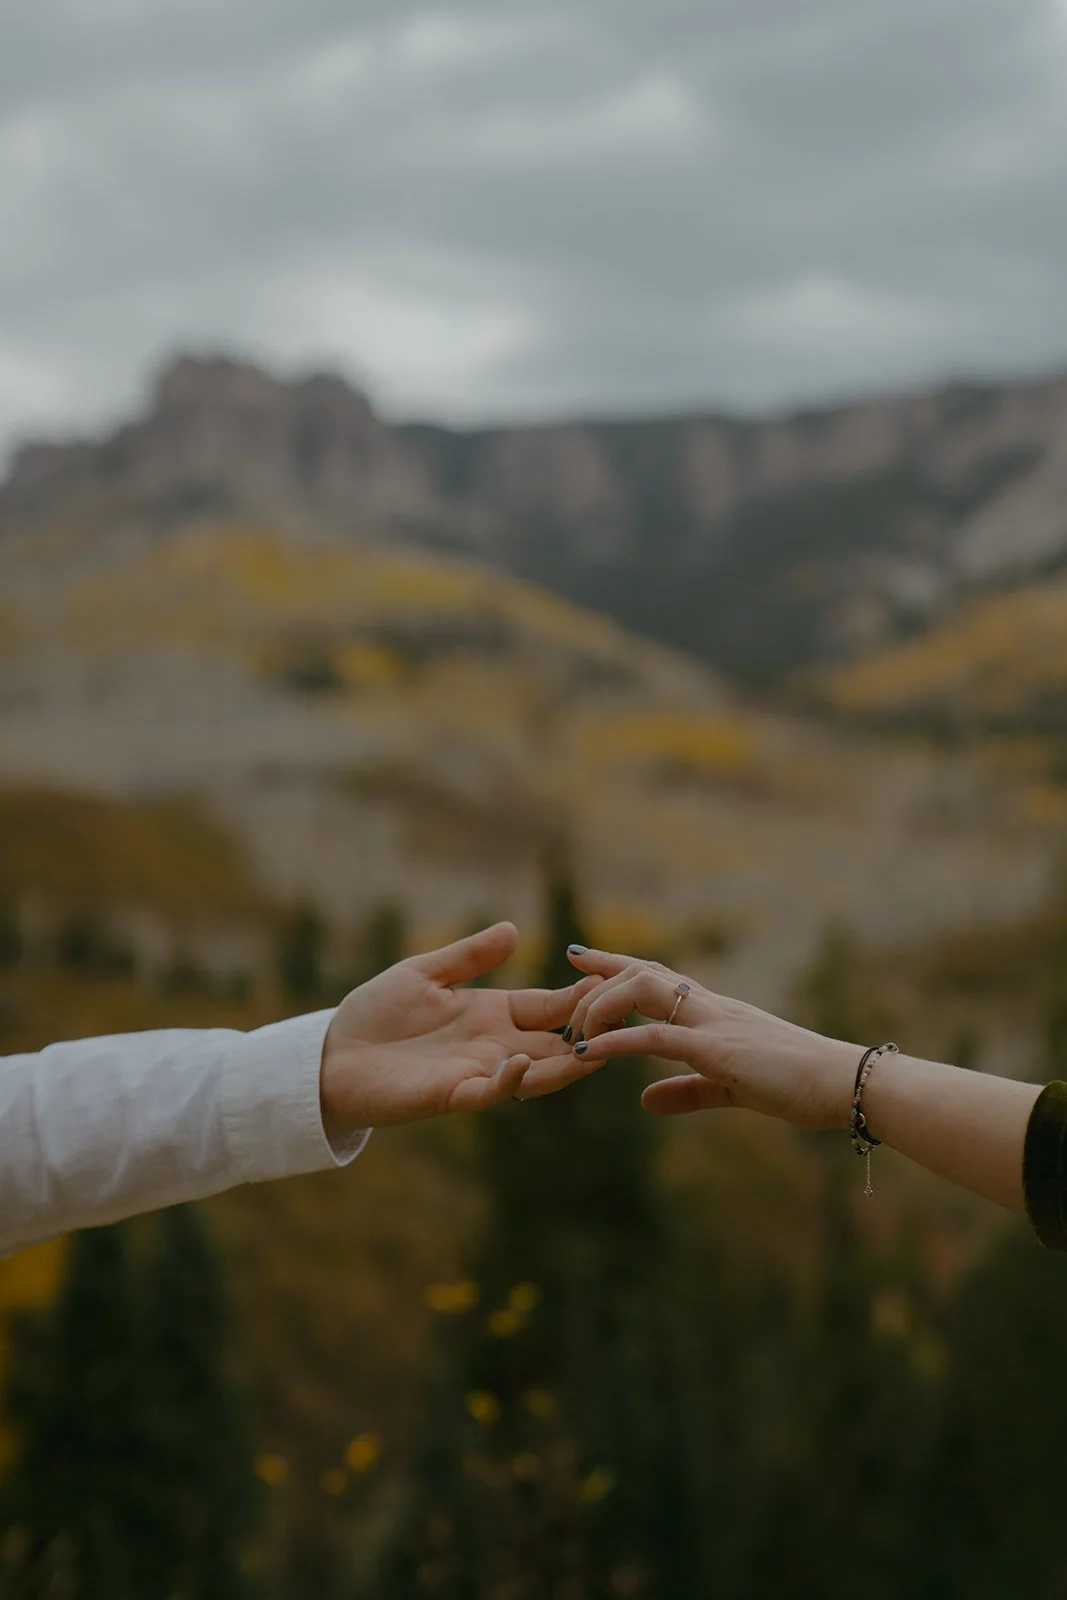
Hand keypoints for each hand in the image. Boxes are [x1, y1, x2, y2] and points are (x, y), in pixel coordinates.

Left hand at [319, 922, 602, 1133]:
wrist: (332, 1057)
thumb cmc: (374, 1014)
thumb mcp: (424, 973)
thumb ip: (469, 956)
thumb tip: (513, 929)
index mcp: (492, 1013)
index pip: (549, 1007)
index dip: (581, 998)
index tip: (616, 984)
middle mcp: (493, 1044)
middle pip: (556, 1044)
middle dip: (589, 1035)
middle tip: (625, 1024)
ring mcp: (477, 1071)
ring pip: (536, 1073)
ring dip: (563, 1065)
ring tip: (591, 1051)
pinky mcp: (451, 1094)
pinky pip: (489, 1091)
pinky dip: (509, 1079)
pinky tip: (521, 1061)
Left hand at [563, 947, 863, 1130]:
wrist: (844, 1083)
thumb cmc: (799, 1085)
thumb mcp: (732, 1089)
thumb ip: (687, 1091)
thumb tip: (645, 1100)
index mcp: (714, 1013)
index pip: (656, 975)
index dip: (614, 963)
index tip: (578, 955)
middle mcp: (711, 1007)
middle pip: (642, 972)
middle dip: (598, 980)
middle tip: (567, 1008)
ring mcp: (714, 1023)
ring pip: (646, 989)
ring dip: (604, 1006)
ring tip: (580, 1034)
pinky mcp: (719, 1050)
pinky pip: (659, 1039)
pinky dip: (620, 1041)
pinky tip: (593, 1051)